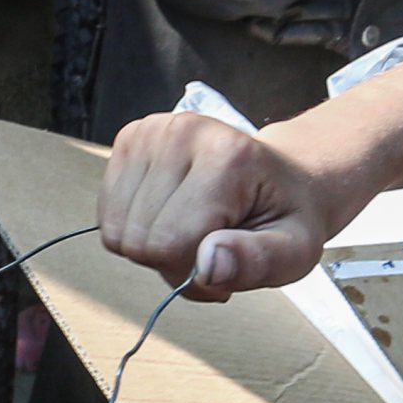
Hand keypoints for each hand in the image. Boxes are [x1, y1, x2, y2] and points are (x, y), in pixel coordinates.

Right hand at [98, 109, 343, 297]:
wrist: (282, 177)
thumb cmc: (286, 215)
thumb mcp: (295, 251)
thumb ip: (257, 262)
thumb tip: (207, 265)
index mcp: (227, 156)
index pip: (170, 242)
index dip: (192, 271)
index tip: (224, 261)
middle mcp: (182, 131)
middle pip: (138, 238)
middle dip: (170, 260)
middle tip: (210, 248)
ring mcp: (150, 131)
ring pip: (116, 229)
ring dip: (152, 246)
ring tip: (193, 232)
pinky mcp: (130, 138)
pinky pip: (107, 213)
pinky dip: (135, 227)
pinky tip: (171, 216)